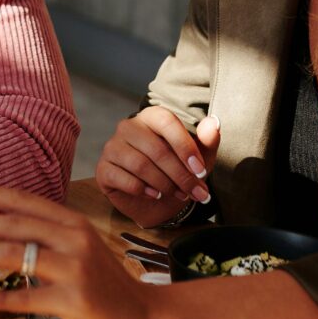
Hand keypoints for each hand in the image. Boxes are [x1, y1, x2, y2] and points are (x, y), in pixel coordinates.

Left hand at [0, 179, 160, 318]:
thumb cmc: (104, 286)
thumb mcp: (78, 250)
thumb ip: (44, 238)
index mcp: (71, 222)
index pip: (21, 199)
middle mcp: (74, 238)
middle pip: (13, 224)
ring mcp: (76, 269)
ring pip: (17, 255)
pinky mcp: (76, 301)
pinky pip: (29, 297)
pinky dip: (0, 297)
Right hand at [95, 109, 220, 227]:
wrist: (158, 201)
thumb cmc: (177, 173)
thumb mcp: (198, 160)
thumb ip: (206, 141)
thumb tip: (214, 123)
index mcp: (151, 117)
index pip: (166, 122)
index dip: (185, 147)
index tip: (201, 171)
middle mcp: (128, 127)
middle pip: (155, 149)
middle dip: (180, 175)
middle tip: (196, 192)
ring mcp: (112, 147)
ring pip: (140, 164)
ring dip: (164, 184)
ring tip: (178, 194)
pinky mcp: (103, 169)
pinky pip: (121, 178)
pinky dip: (142, 189)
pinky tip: (155, 195)